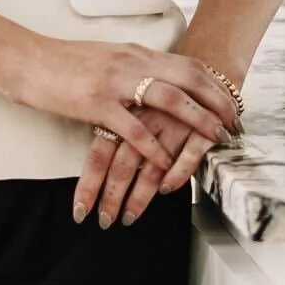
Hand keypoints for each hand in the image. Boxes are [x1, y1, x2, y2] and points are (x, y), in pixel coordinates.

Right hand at [0, 36, 241, 173]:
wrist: (25, 58)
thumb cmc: (63, 62)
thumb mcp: (107, 58)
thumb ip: (133, 69)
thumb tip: (157, 82)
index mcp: (136, 53)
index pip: (188, 65)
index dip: (215, 85)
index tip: (233, 103)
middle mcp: (131, 62)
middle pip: (188, 79)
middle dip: (218, 102)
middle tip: (236, 124)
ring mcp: (114, 82)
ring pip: (168, 99)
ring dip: (196, 120)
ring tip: (214, 140)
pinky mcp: (94, 103)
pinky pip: (131, 126)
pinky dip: (152, 145)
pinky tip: (164, 162)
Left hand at [74, 106, 221, 227]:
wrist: (205, 62)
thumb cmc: (164, 94)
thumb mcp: (135, 105)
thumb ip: (119, 133)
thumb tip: (98, 173)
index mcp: (125, 108)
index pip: (100, 152)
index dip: (89, 184)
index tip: (79, 211)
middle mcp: (147, 116)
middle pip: (123, 164)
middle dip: (111, 197)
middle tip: (104, 221)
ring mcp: (174, 122)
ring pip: (152, 166)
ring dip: (139, 196)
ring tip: (129, 217)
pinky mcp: (201, 127)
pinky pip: (188, 156)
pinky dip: (177, 175)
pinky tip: (165, 190)